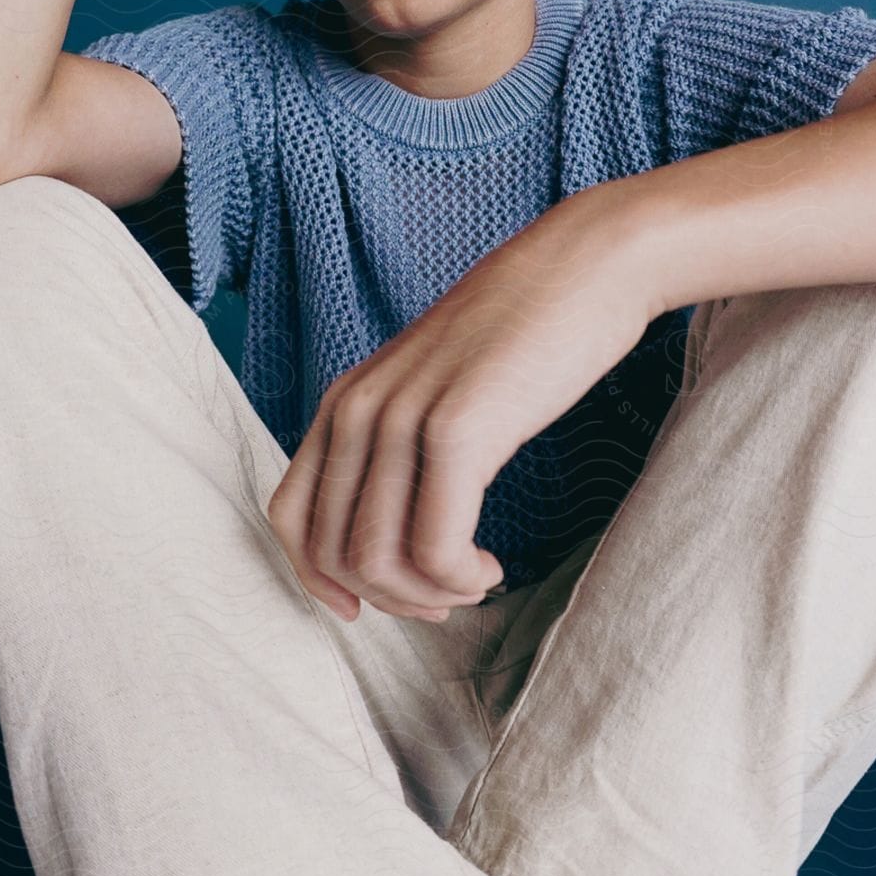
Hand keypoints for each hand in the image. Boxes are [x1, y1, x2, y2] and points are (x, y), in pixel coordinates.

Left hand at [264, 199, 658, 623]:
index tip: (374, 607)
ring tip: (473, 583)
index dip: (322, 581)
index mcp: (344, 401)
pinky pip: (434, 547)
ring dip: (427, 595)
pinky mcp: (457, 431)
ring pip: (377, 560)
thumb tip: (388, 534)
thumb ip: (398, 442)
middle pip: (333, 552)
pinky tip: (490, 568)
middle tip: (445, 600)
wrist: (585, 269)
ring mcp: (402, 419)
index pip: (289, 519)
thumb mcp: (435, 387)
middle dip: (390, 598)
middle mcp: (357, 409)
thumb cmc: (523, 336)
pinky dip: (459, 578)